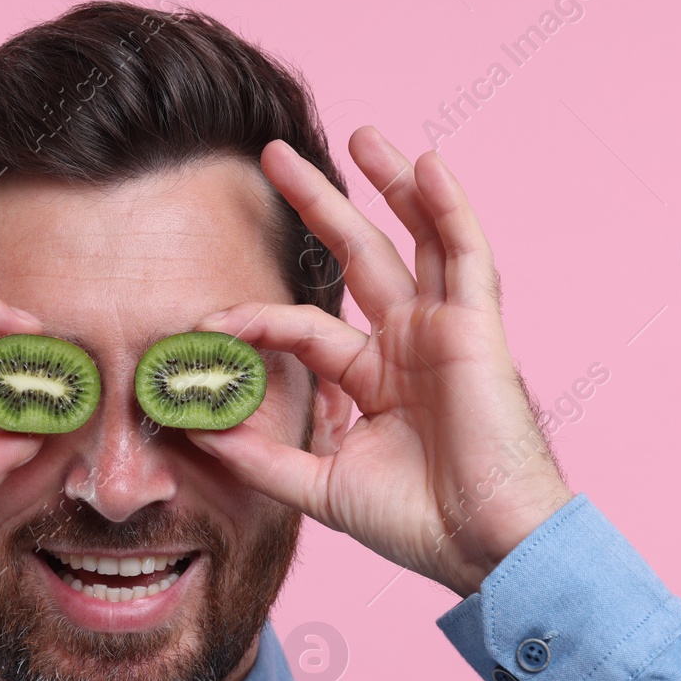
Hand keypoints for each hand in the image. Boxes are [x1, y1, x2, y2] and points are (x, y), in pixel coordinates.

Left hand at [187, 129, 573, 597]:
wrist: (483, 548)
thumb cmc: (417, 523)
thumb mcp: (321, 487)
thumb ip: (261, 457)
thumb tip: (196, 428)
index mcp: (373, 378)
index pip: (303, 327)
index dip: (254, 319)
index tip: (203, 325)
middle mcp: (407, 344)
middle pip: (358, 255)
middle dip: (319, 203)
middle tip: (272, 155)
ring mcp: (443, 330)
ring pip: (414, 238)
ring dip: (391, 184)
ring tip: (359, 132)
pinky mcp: (476, 329)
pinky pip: (466, 255)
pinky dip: (449, 208)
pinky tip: (428, 164)